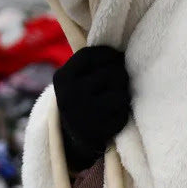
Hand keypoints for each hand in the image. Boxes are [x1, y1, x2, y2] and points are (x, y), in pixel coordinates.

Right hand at [53, 46, 131, 171]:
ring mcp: (85, 115)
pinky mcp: (99, 131)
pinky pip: (123, 114)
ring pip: (121, 95)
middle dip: (120, 75)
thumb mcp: (73, 79)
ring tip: (116, 98)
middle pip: (112, 73)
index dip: (110, 54)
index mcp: (63, 78)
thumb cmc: (78, 98)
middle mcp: (71, 95)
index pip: (92, 55)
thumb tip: (120, 48)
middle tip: (119, 81)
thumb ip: (89, 64)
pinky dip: (122, 113)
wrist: (69, 139)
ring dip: (123, 95)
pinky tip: (113, 115)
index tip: (117, 57)